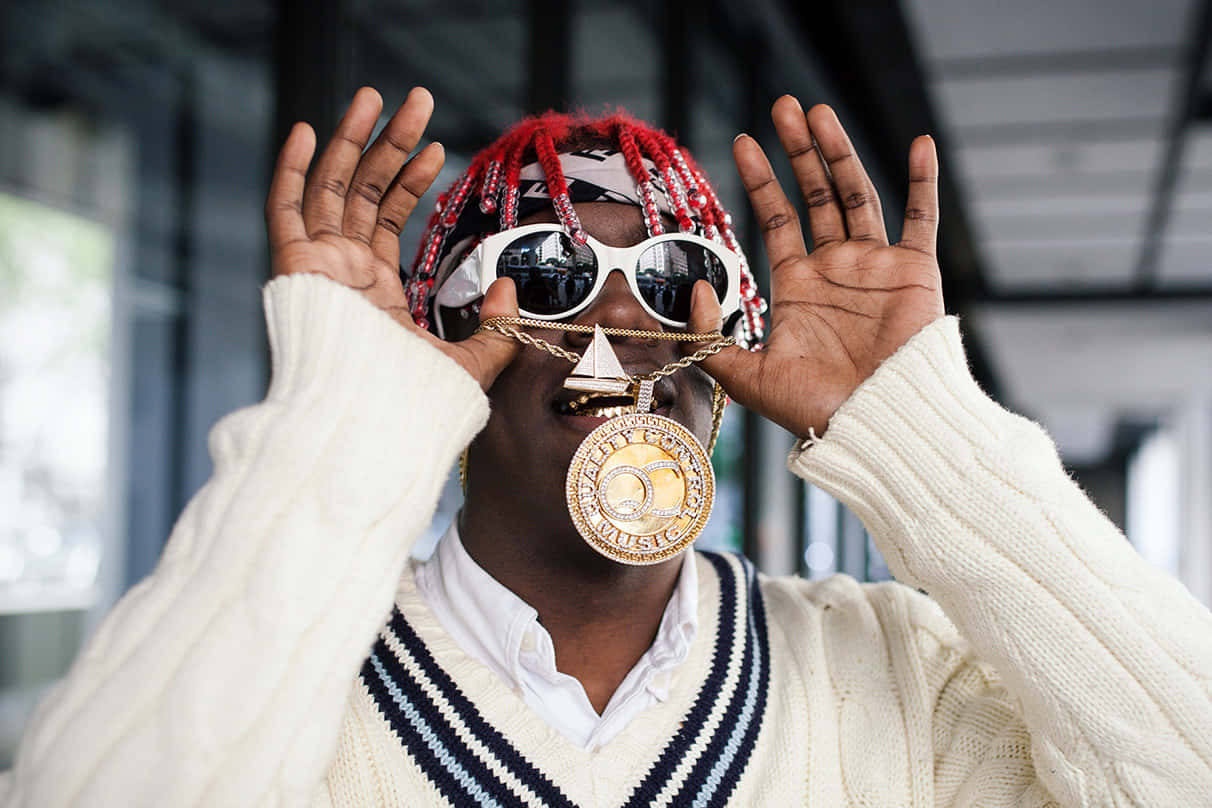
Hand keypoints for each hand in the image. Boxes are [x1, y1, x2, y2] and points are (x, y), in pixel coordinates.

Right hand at [266, 86, 518, 389]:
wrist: (377, 427)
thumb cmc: (418, 406)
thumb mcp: (473, 364)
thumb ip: (496, 328)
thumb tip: (509, 287)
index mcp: (376, 289)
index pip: (388, 217)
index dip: (410, 179)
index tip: (438, 148)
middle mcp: (343, 271)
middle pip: (363, 189)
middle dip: (388, 141)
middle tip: (415, 98)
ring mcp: (317, 267)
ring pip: (331, 187)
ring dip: (352, 139)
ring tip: (376, 96)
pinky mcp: (295, 269)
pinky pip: (286, 210)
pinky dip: (292, 169)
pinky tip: (311, 130)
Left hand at [692, 95, 944, 437]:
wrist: (877, 425)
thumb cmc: (815, 410)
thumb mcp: (745, 377)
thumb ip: (711, 337)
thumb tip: (701, 286)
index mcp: (799, 286)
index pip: (777, 219)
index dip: (760, 181)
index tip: (741, 143)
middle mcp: (836, 268)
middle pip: (816, 194)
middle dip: (798, 152)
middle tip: (782, 106)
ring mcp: (876, 265)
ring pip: (858, 194)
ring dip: (839, 152)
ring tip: (818, 112)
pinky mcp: (915, 271)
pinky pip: (922, 217)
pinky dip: (923, 181)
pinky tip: (917, 142)